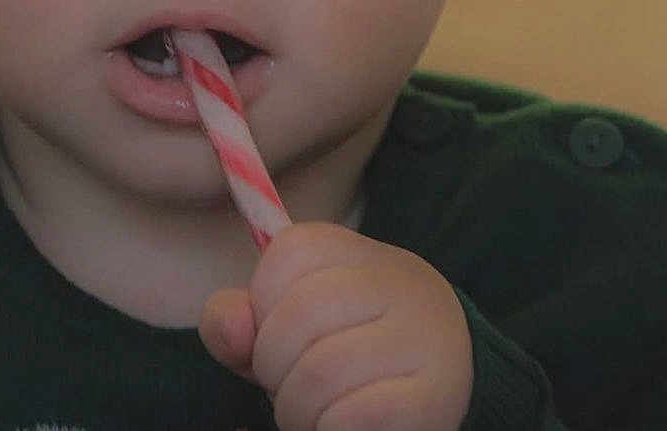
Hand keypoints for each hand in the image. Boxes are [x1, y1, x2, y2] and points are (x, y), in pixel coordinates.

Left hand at [198, 222, 471, 430]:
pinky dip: (330, 429)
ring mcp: (422, 338)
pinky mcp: (435, 396)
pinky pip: (353, 416)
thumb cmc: (344, 349)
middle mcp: (400, 284)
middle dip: (275, 368)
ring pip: (321, 372)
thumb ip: (241, 323)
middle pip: (298, 317)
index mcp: (357, 252)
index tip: (287, 336)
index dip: (265, 310)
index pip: (284, 257)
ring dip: (298, 410)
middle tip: (295, 388)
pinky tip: (345, 425)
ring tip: (317, 413)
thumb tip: (229, 325)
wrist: (437, 381)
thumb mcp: (286, 324)